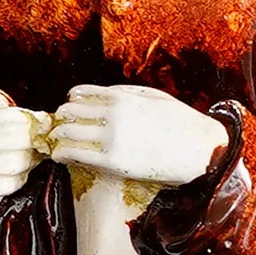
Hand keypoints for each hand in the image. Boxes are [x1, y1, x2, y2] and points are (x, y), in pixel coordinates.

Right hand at [0, 87, 41, 204]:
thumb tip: (11, 104)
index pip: (13, 119)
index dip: (32, 119)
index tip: (39, 120)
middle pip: (20, 142)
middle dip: (36, 139)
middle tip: (43, 137)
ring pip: (18, 164)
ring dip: (31, 159)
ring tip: (33, 154)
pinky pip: (7, 185)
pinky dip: (20, 178)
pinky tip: (19, 171)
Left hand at [46, 83, 227, 190]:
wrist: (201, 150)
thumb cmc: (183, 123)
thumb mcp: (156, 98)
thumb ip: (129, 94)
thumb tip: (107, 94)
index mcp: (122, 97)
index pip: (80, 94)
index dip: (70, 102)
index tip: (69, 110)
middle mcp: (112, 114)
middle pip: (69, 112)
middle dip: (60, 119)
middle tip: (57, 127)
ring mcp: (111, 138)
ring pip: (67, 133)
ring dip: (57, 137)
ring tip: (54, 142)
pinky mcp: (112, 161)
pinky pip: (75, 154)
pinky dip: (62, 154)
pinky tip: (59, 156)